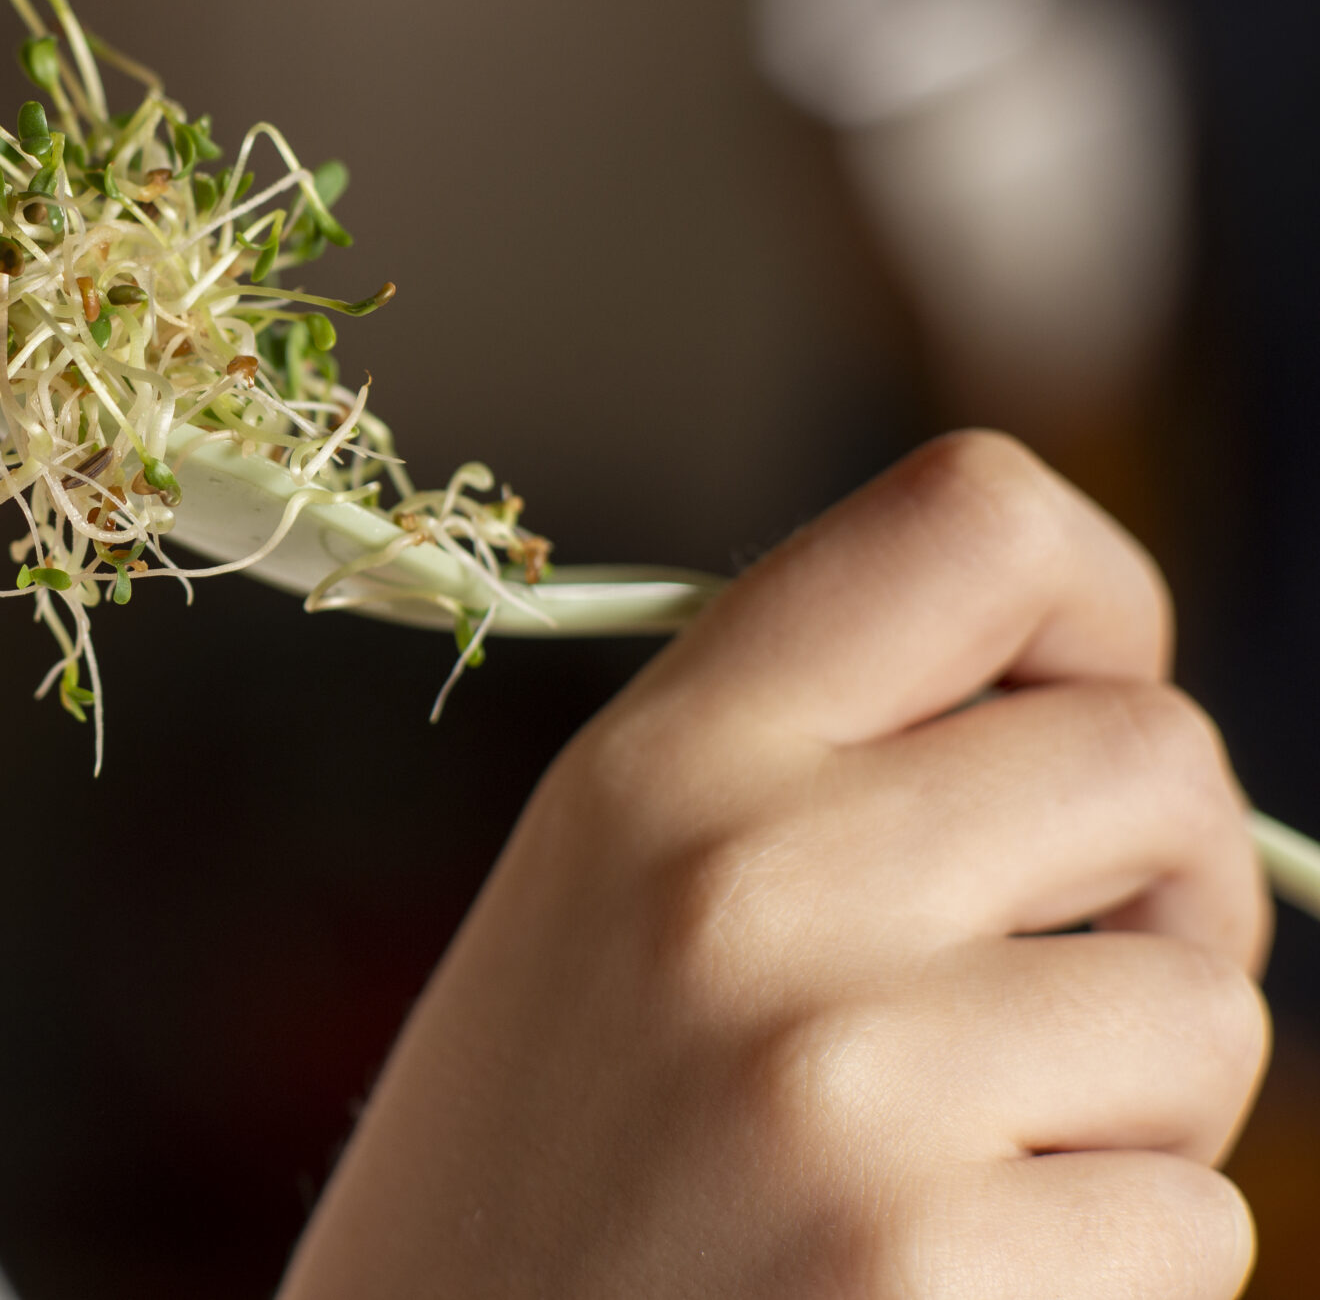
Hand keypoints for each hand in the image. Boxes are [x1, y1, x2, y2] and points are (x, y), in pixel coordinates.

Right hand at [283, 432, 1270, 1299]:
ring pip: (1204, 1009)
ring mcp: (837, 1077)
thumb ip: (806, 764)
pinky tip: (945, 1275)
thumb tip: (1110, 715)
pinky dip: (1118, 1262)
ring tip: (962, 1159)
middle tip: (1057, 988)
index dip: (1102, 598)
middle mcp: (743, 883)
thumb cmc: (542, 1161)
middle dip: (1161, 886)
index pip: (975, 521)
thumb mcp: (601, 896)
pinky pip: (1199, 1219)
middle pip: (1152, 758)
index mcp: (655, 763)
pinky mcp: (919, 1263)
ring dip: (1139, 1102)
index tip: (1075, 710)